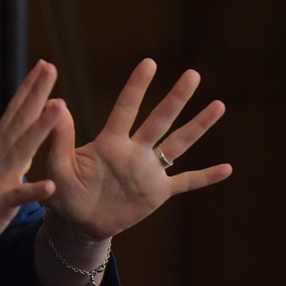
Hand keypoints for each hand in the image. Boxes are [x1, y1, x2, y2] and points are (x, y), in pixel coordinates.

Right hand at [0, 60, 65, 258]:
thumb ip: (5, 153)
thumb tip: (18, 137)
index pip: (15, 113)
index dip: (29, 89)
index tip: (42, 65)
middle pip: (20, 120)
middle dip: (36, 93)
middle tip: (49, 66)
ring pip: (22, 149)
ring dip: (41, 128)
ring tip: (59, 107)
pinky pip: (17, 196)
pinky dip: (33, 190)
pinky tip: (50, 185)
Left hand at [43, 58, 231, 240]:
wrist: (77, 223)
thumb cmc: (63, 192)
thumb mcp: (57, 166)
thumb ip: (61, 137)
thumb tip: (57, 102)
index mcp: (109, 142)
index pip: (126, 108)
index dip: (137, 86)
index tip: (149, 62)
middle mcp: (133, 151)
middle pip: (159, 119)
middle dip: (176, 98)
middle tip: (193, 74)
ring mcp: (148, 171)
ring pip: (177, 144)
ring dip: (198, 126)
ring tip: (219, 105)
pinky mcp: (157, 193)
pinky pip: (186, 182)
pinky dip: (206, 176)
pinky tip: (228, 168)